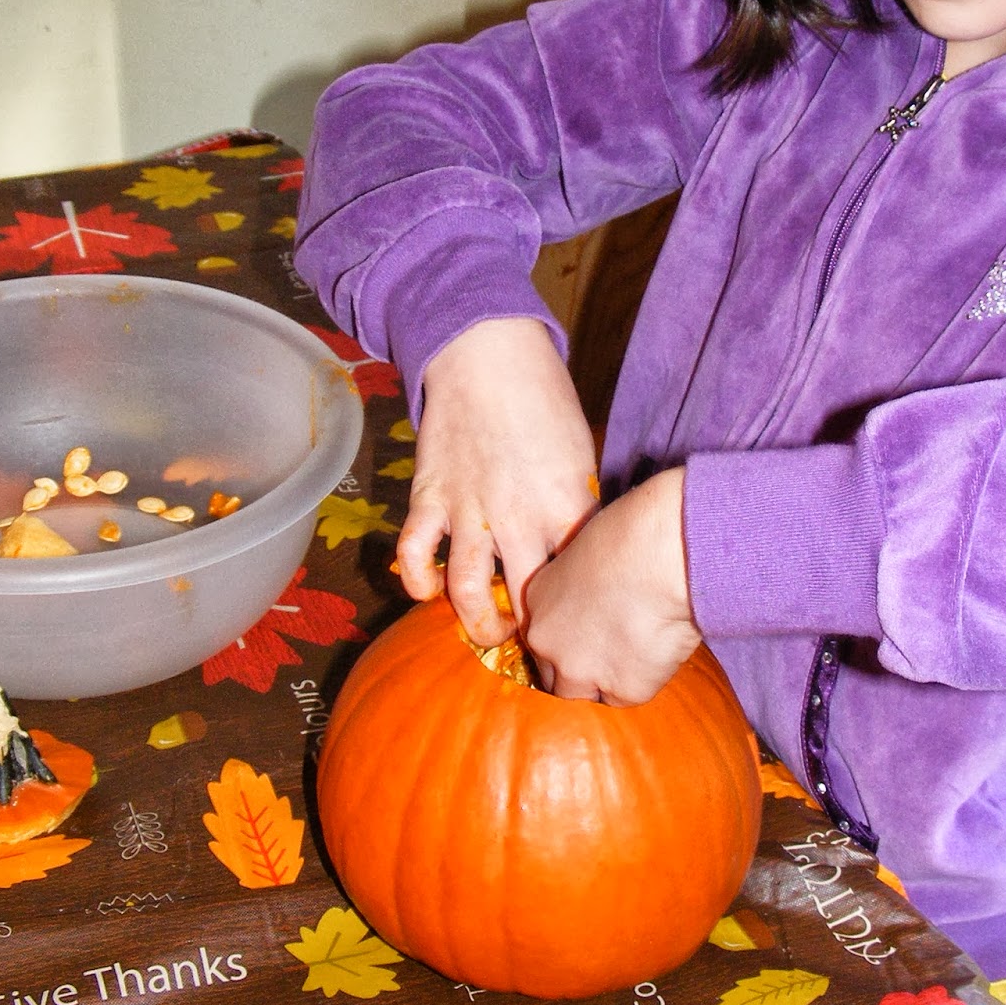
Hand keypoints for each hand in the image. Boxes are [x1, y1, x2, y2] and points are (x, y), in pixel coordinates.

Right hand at [397, 317, 599, 646]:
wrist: (487, 354)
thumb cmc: (543, 399)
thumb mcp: (579, 455)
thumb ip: (575, 508)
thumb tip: (583, 552)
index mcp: (564, 504)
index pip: (581, 579)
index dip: (585, 609)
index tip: (589, 629)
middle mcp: (517, 516)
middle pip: (529, 598)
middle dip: (536, 633)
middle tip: (542, 650)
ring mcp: (469, 510)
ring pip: (467, 592)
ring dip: (477, 624)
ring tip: (490, 635)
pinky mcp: (430, 498)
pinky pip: (416, 555)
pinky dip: (418, 582)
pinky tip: (428, 593)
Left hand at [523, 466, 700, 705]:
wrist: (660, 558)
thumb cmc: (630, 534)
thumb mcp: (585, 549)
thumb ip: (579, 580)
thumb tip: (597, 588)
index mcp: (536, 599)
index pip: (541, 635)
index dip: (565, 637)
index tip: (587, 632)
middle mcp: (547, 642)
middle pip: (554, 674)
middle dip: (577, 668)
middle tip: (612, 649)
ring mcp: (581, 672)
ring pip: (584, 693)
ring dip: (604, 681)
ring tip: (636, 653)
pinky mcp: (621, 691)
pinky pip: (627, 696)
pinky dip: (641, 680)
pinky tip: (658, 652)